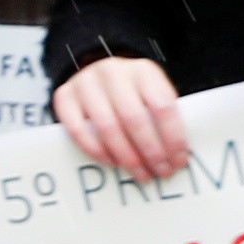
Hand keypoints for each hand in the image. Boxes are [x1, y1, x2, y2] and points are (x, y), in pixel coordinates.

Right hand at [52, 56, 190, 182]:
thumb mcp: (152, 93)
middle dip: (151, 151)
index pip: (162, 105)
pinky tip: (112, 162)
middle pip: (134, 117)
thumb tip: (177, 155)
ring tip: (140, 173)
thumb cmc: (131, 92)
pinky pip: (78, 130)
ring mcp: (85, 83)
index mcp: (143, 70)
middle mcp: (113, 72)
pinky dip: (96, 150)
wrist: (94, 71)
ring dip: (126, 156)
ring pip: (107, 126)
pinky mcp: (64, 96)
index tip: (179, 160)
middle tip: (160, 171)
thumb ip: (163, 116)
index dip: (173, 136)